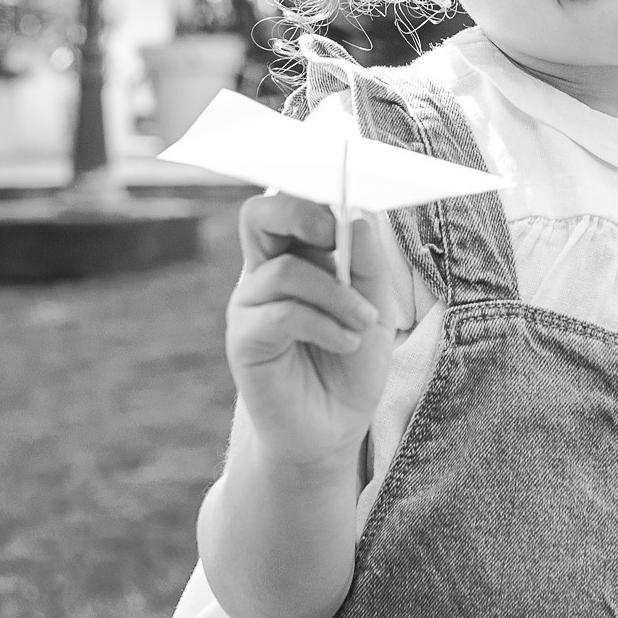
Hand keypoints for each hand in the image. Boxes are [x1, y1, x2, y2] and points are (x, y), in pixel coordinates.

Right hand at [225, 194, 400, 470]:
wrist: (334, 426)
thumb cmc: (351, 362)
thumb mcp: (373, 307)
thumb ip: (365, 263)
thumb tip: (354, 219)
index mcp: (296, 256)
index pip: (287, 204)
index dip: (311, 191)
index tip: (347, 192)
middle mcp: (264, 273)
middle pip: (259, 215)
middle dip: (302, 215)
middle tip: (335, 237)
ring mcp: (249, 305)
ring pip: (286, 271)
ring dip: (337, 294)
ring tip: (363, 323)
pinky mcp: (244, 340)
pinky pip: (283, 313)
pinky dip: (325, 324)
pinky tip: (346, 342)